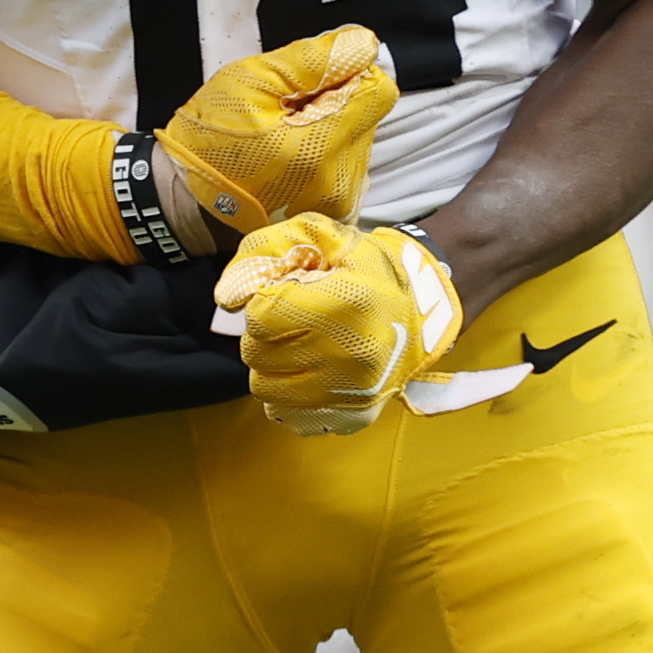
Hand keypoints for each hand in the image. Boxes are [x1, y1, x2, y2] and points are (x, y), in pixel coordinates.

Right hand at [154, 27, 396, 231]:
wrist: (189, 199)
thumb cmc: (210, 140)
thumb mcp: (251, 81)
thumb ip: (314, 61)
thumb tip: (363, 44)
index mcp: (322, 144)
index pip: (377, 90)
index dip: (346, 74)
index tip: (310, 81)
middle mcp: (342, 177)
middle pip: (367, 115)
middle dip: (333, 102)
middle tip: (286, 109)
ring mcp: (341, 199)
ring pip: (358, 137)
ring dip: (329, 125)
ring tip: (284, 133)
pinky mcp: (336, 210)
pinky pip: (347, 162)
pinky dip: (325, 150)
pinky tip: (291, 154)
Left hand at [216, 215, 463, 434]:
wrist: (426, 307)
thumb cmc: (368, 267)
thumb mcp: (320, 235)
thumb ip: (264, 251)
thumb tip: (226, 297)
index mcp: (346, 304)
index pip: (261, 316)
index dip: (262, 301)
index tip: (283, 294)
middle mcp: (352, 355)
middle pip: (258, 353)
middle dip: (263, 332)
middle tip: (288, 320)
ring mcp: (354, 393)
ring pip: (266, 387)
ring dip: (270, 364)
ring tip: (294, 344)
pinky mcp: (354, 416)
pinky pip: (290, 414)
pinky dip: (287, 393)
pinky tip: (305, 370)